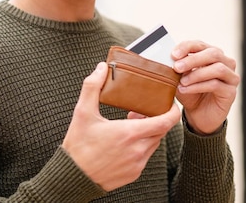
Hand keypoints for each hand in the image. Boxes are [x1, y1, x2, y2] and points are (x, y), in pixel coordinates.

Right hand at [62, 62, 180, 190]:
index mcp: (129, 133)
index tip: (171, 105)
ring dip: (148, 133)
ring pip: (153, 144)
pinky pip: (145, 157)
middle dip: (155, 119)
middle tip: (140, 112)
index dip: (173, 112)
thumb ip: (92, 86)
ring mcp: (137, 163)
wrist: (73, 176)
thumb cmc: (78, 146)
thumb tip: (101, 68)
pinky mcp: (133, 173)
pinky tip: (125, 142)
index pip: (165, 122)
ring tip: (131, 125)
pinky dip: (141, 146)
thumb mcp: (83, 112)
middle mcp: (137, 150)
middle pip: (160, 131)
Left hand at [172, 40, 238, 134]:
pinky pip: (216, 85)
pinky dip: (198, 86)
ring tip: (181, 82)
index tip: (173, 54)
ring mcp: (231, 77)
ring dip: (196, 74)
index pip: (200, 44)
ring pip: (217, 68)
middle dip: (192, 59)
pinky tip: (185, 89)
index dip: (187, 47)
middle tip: (176, 67)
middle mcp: (225, 63)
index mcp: (211, 54)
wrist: (198, 115)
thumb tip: (169, 59)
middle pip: (213, 53)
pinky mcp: (231, 92)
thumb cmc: (190, 93)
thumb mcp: (181, 78)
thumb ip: (178, 68)